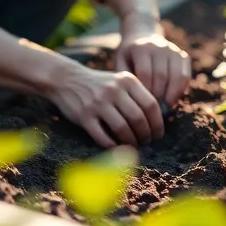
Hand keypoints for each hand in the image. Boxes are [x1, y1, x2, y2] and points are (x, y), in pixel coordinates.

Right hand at [46, 63, 164, 147]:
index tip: (158, 134)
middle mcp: (114, 90)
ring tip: (134, 145)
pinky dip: (112, 145)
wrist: (67, 79)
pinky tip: (116, 146)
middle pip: (138, 118)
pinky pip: (102, 136)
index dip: (157, 123)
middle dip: (146, 135)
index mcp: (127, 80)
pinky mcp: (84, 116)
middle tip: (147, 142)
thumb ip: (137, 95)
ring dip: (131, 141)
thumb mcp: (120, 81)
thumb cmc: (100, 84)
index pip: (151, 105)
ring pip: (122, 128)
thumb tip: (158, 120)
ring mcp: (98, 103)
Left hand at [115, 30, 191, 107]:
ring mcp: (173, 50)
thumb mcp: (121, 63)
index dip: (145, 92)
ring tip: (163, 109)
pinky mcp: (182, 55)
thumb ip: (125, 80)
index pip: (146, 74)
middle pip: (162, 76)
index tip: (141, 107)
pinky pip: (185, 75)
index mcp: (141, 48)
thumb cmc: (128, 56)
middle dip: (158, 96)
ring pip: (177, 76)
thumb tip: (134, 103)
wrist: (142, 35)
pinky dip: (180, 90)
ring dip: (171, 95)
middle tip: (153, 112)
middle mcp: (159, 46)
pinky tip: (172, 101)